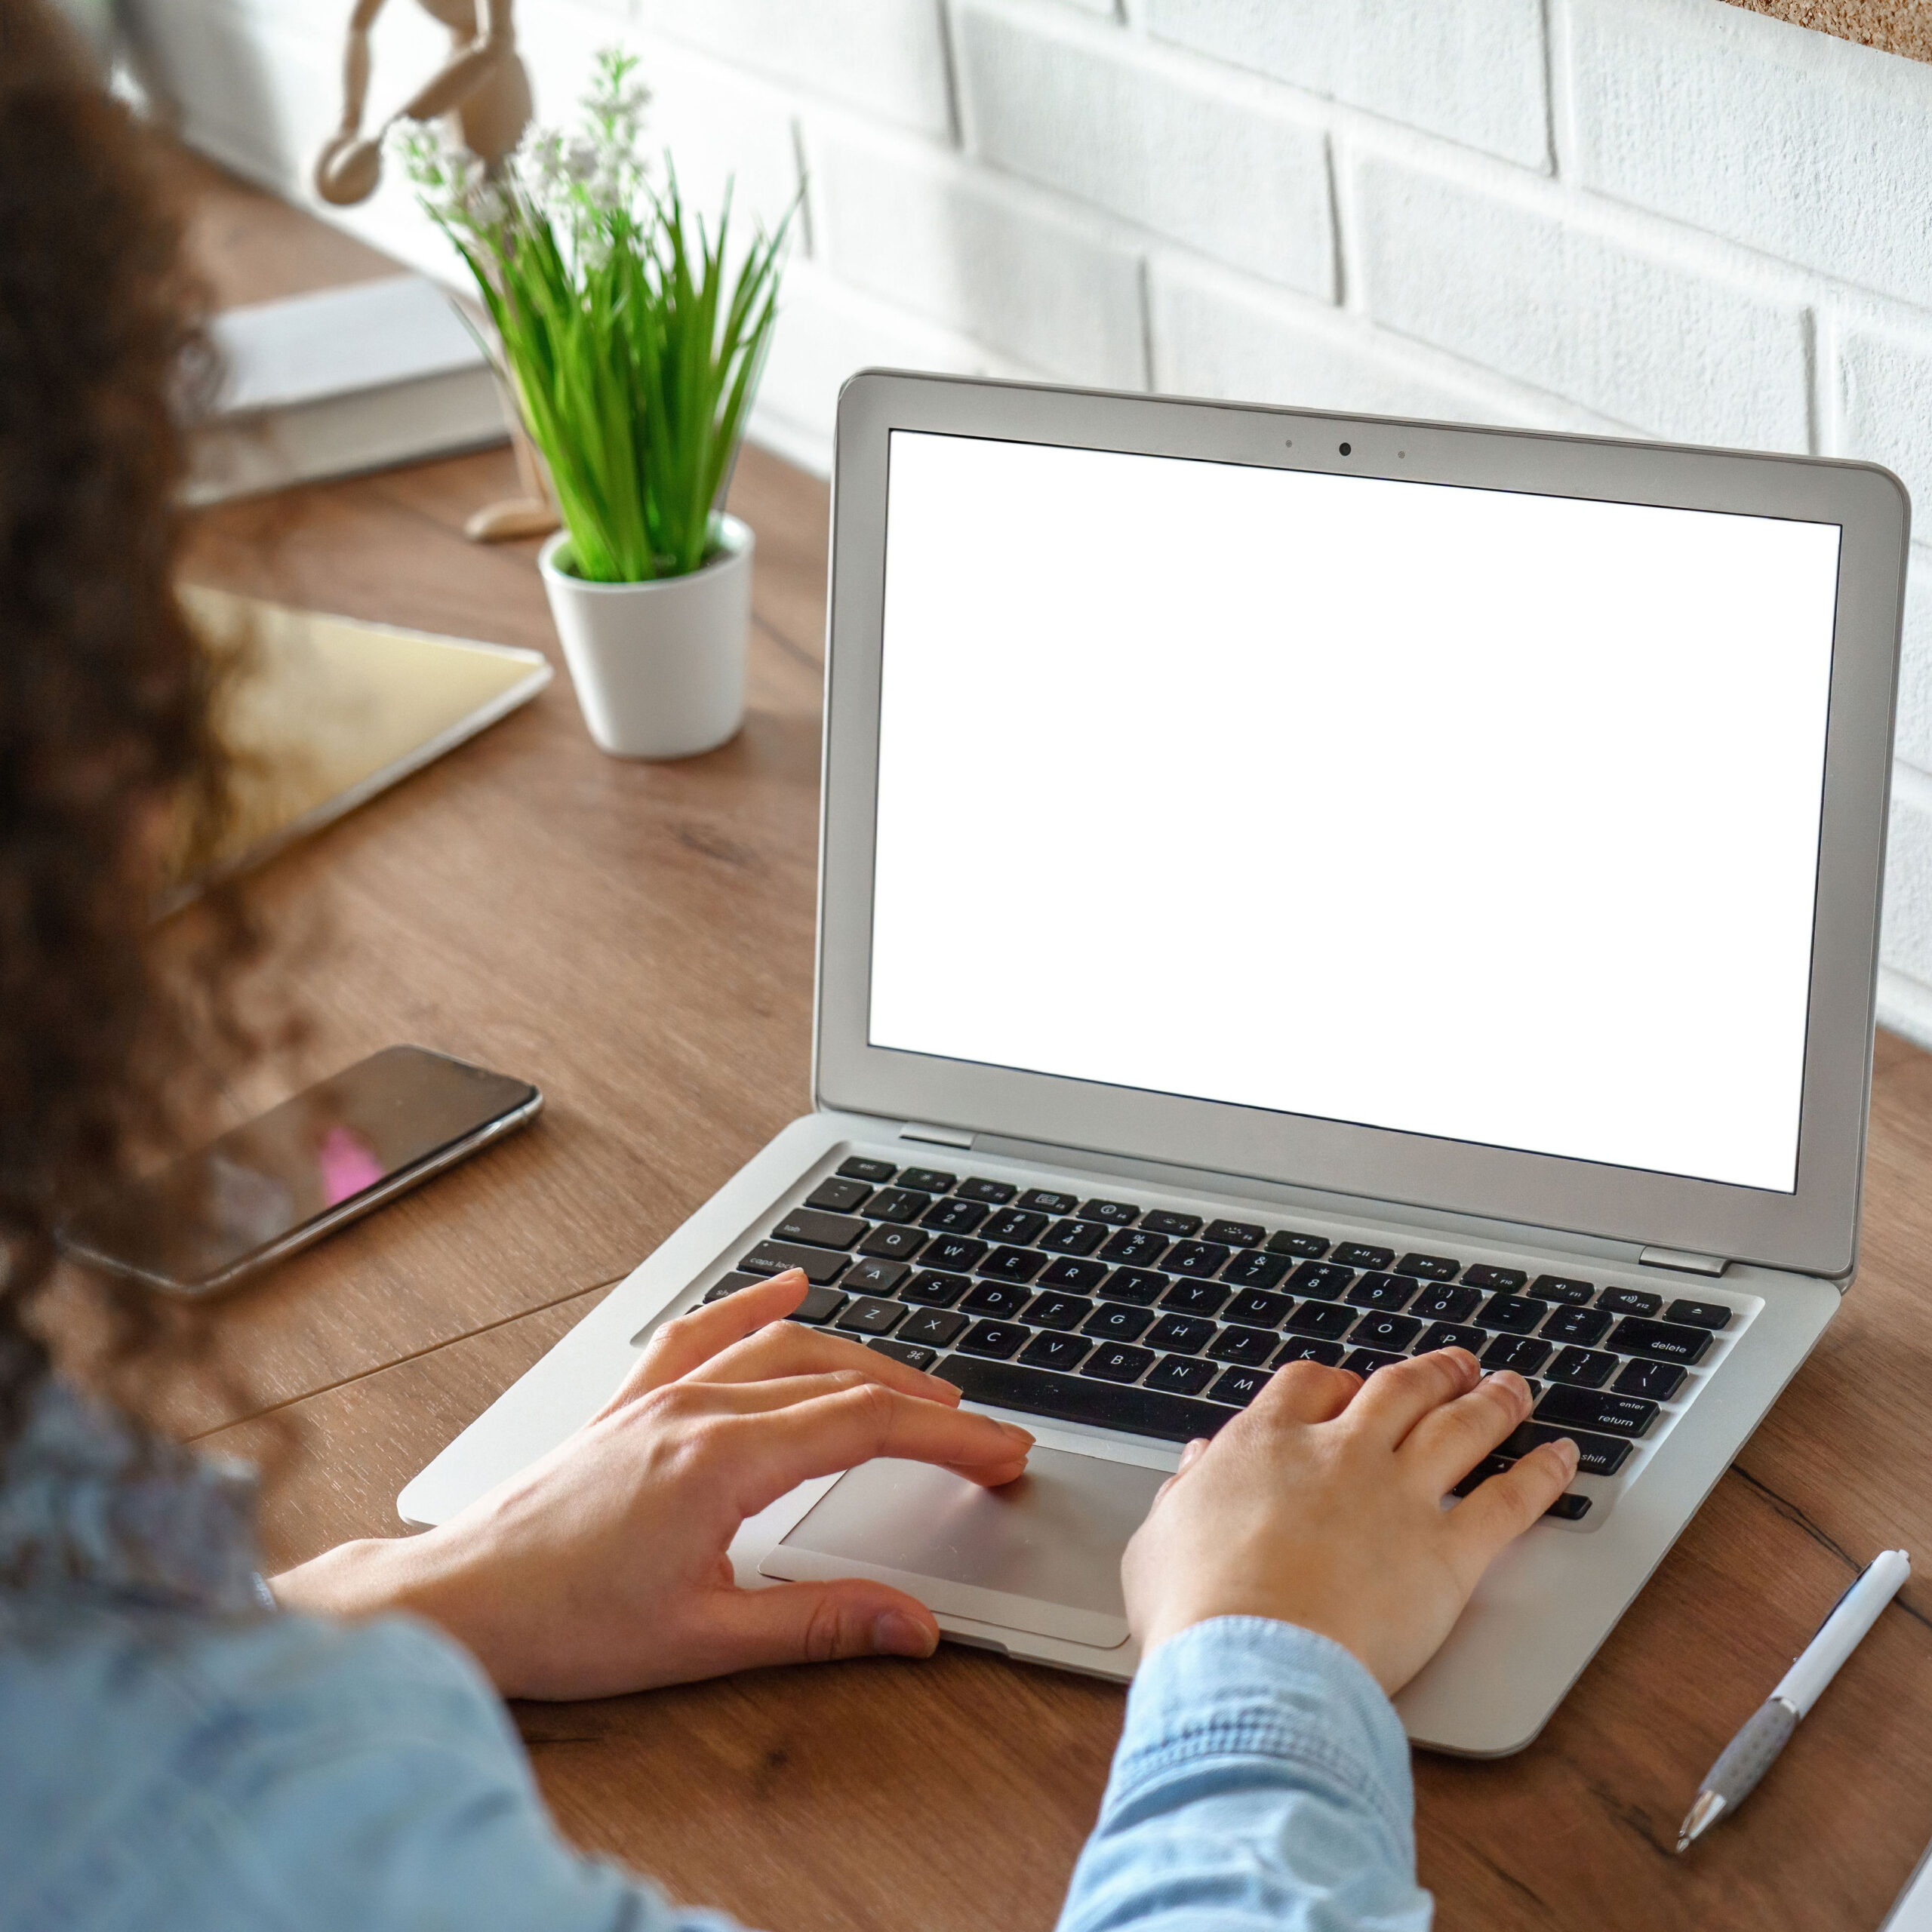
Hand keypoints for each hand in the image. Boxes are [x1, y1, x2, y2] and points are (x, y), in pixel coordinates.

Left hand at [272, 1270, 1032, 1697]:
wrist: (456, 1603)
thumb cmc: (562, 1623)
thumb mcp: (704, 1639)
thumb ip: (818, 1624)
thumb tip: (912, 1624)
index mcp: (722, 1459)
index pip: (867, 1426)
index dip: (949, 1436)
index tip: (1003, 1453)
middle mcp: (696, 1408)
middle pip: (842, 1381)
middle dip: (927, 1403)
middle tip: (986, 1436)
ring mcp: (660, 1395)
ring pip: (785, 1350)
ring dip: (863, 1360)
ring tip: (920, 1388)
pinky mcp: (631, 1403)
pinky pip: (704, 1331)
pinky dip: (754, 1305)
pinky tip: (789, 1288)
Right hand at [1122, 1349, 1577, 1693]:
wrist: (1253, 1661)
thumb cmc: (1197, 1613)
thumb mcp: (1158, 1542)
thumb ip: (1183, 1495)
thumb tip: (1198, 1464)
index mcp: (1266, 1445)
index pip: (1310, 1386)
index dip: (1336, 1382)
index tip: (1350, 1388)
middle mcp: (1340, 1454)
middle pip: (1398, 1391)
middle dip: (1431, 1373)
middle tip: (1456, 1365)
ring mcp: (1398, 1497)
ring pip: (1460, 1427)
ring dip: (1492, 1401)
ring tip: (1513, 1387)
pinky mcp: (1448, 1553)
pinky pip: (1510, 1501)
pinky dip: (1542, 1475)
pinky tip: (1562, 1457)